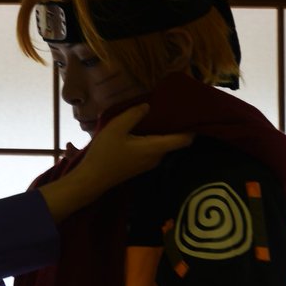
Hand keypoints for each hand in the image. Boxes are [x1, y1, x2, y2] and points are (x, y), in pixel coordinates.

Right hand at [40, 105, 192, 222]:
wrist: (92, 179)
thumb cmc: (104, 154)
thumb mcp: (116, 128)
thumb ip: (133, 115)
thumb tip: (148, 106)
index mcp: (155, 148)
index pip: (184, 140)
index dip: (192, 127)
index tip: (194, 113)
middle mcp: (157, 157)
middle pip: (175, 141)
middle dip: (177, 126)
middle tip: (175, 108)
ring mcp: (149, 163)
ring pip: (164, 144)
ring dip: (164, 131)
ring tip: (159, 114)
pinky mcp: (141, 165)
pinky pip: (155, 148)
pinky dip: (154, 138)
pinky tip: (144, 128)